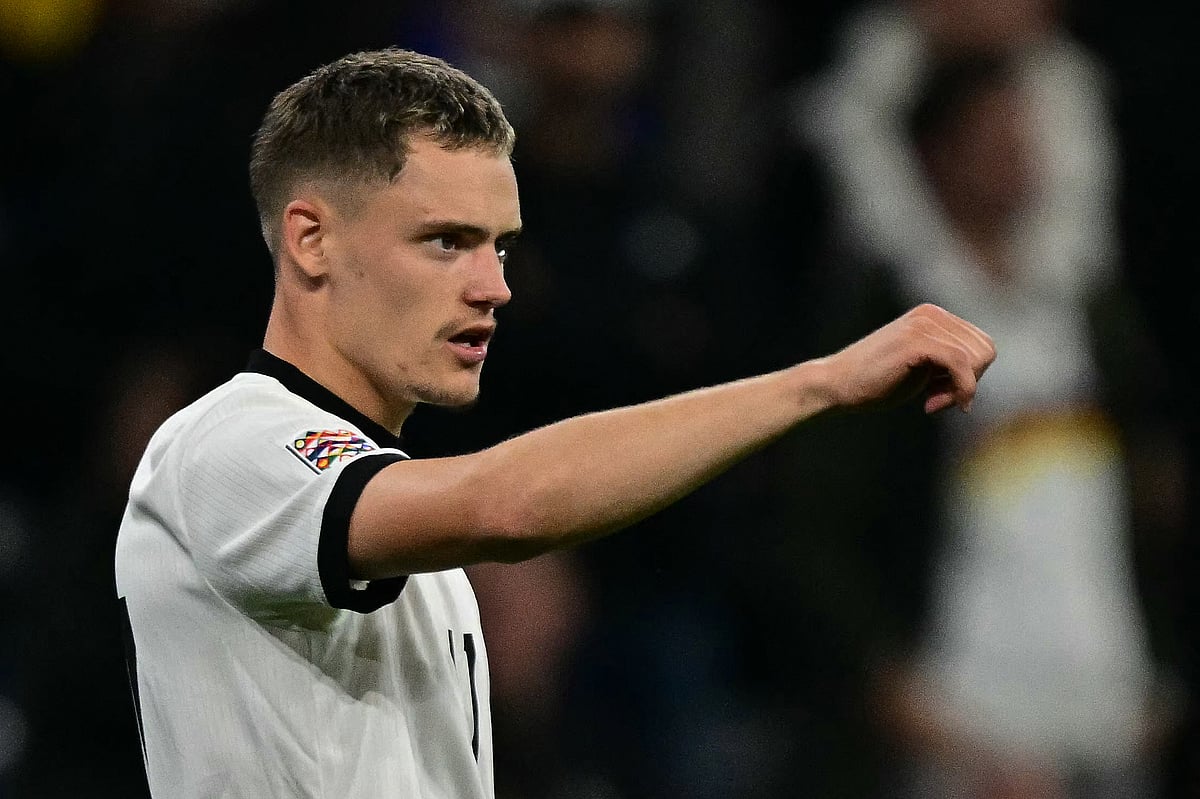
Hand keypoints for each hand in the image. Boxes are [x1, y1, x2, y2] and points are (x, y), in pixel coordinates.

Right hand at [819, 303, 995, 414]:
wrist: (835, 385)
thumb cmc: (873, 382)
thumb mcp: (920, 370)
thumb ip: (948, 364)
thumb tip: (977, 373)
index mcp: (933, 316)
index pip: (981, 345)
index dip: (970, 376)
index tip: (941, 394)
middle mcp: (931, 314)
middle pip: (984, 351)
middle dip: (967, 383)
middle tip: (936, 401)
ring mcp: (924, 324)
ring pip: (976, 358)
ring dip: (959, 390)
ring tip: (931, 403)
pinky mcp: (917, 341)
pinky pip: (962, 365)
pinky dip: (959, 390)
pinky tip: (930, 406)